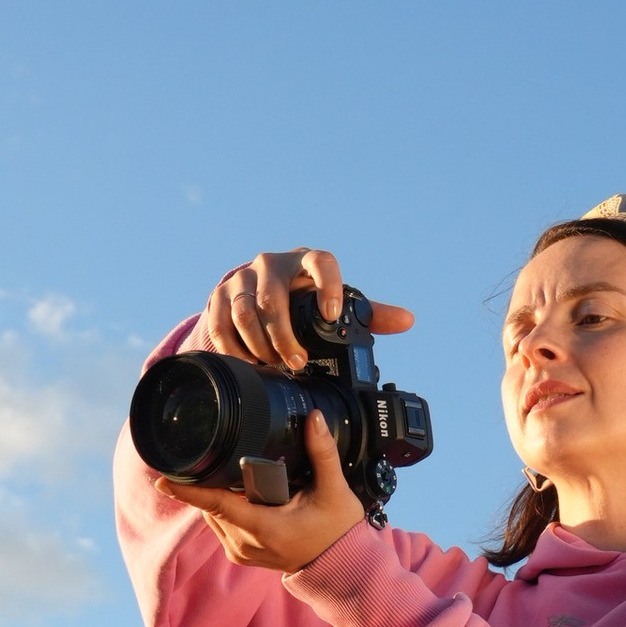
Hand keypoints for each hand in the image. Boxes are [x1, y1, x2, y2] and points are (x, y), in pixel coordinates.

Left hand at [181, 397, 367, 574]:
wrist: (340, 565)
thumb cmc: (337, 530)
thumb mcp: (333, 489)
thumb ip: (322, 452)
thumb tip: (315, 418)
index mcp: (263, 527)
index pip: (215, 505)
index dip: (187, 491)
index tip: (162, 479)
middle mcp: (244, 542)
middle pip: (212, 504)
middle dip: (214, 481)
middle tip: (226, 458)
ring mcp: (240, 551)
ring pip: (213, 514)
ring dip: (219, 495)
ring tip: (241, 477)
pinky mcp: (240, 554)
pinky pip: (221, 524)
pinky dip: (226, 507)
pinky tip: (243, 495)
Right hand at [187, 244, 414, 372]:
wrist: (258, 289)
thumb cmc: (304, 296)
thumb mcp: (334, 301)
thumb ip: (368, 313)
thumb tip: (407, 321)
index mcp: (306, 262)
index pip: (321, 263)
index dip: (328, 286)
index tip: (331, 315)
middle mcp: (272, 265)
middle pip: (273, 298)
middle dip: (284, 336)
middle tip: (297, 362)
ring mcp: (242, 279)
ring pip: (244, 312)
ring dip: (258, 344)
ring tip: (273, 365)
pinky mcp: (219, 296)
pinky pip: (220, 323)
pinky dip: (233, 347)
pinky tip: (248, 362)